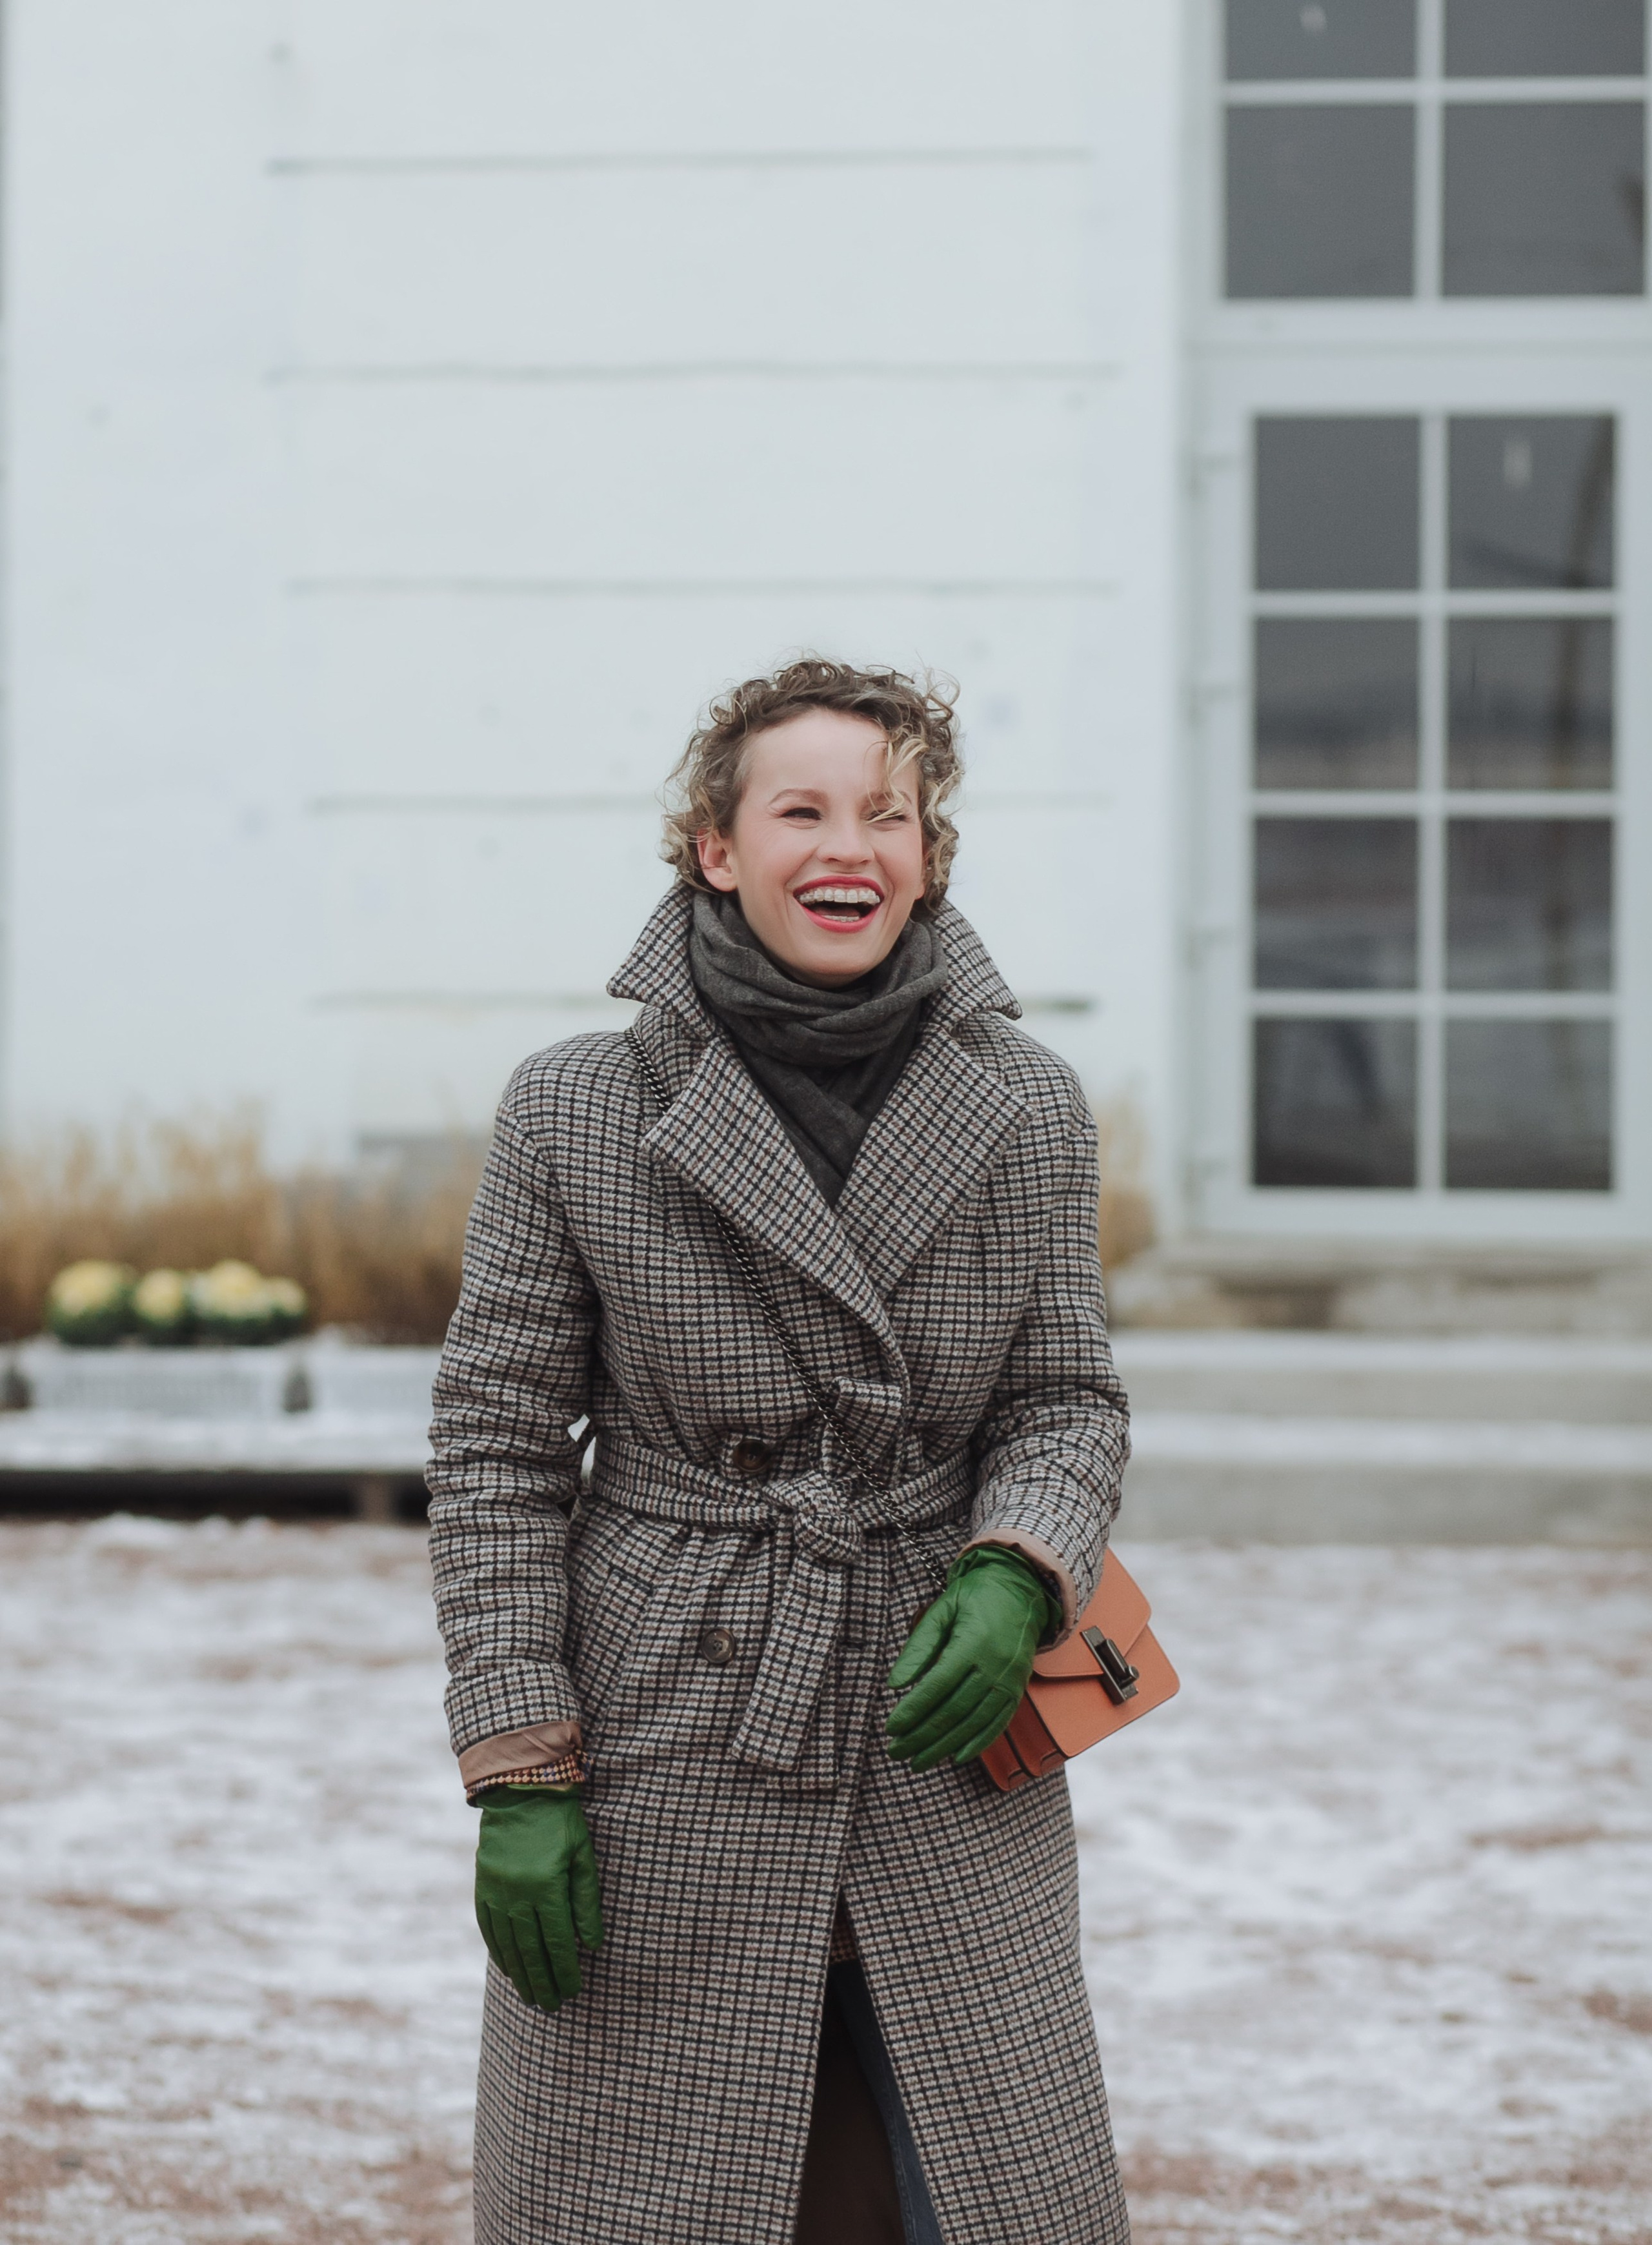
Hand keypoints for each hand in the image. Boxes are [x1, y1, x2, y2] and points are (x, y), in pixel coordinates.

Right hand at [474, 1786, 604, 2010]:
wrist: (520, 1790)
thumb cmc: (561, 1822)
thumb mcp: (583, 1855)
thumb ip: (586, 1900)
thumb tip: (591, 1944)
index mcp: (546, 1886)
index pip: (558, 1941)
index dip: (565, 1970)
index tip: (573, 1991)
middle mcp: (517, 1893)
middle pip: (531, 1950)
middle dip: (542, 1982)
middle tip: (551, 2007)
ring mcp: (496, 1891)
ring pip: (508, 1944)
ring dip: (520, 1975)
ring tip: (531, 1998)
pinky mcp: (482, 1885)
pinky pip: (488, 1927)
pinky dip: (498, 1952)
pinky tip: (508, 1969)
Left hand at [886, 1549, 1053, 1771]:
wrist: (1021, 1588)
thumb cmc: (974, 1596)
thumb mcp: (941, 1610)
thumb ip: (919, 1647)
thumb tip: (895, 1684)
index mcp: (972, 1643)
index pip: (937, 1686)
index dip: (913, 1710)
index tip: (890, 1728)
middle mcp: (994, 1666)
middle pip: (954, 1711)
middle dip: (922, 1736)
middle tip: (896, 1751)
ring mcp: (1010, 1681)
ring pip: (974, 1723)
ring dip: (944, 1746)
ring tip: (918, 1762)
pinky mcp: (1018, 1689)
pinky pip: (998, 1723)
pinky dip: (977, 1743)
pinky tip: (956, 1757)